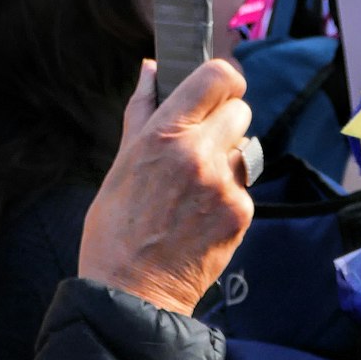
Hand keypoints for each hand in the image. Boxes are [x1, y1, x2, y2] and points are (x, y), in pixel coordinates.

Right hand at [79, 59, 253, 315]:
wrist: (131, 291)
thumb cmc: (116, 225)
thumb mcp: (122, 160)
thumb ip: (142, 108)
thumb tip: (150, 69)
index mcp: (165, 132)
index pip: (218, 77)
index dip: (223, 79)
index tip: (216, 91)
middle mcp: (199, 152)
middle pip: (241, 110)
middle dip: (225, 121)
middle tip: (202, 142)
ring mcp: (224, 185)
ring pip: (245, 150)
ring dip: (227, 159)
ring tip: (195, 188)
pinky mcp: (240, 214)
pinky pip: (243, 188)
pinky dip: (228, 195)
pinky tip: (200, 214)